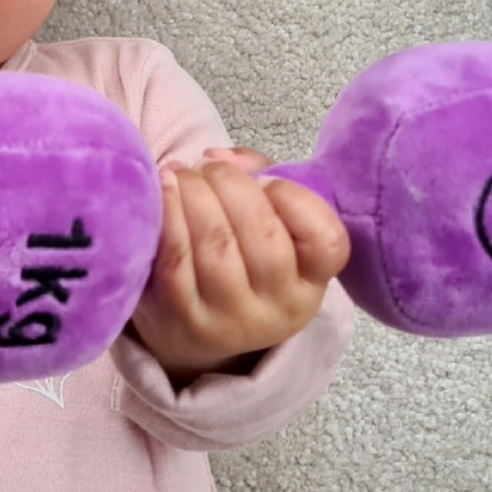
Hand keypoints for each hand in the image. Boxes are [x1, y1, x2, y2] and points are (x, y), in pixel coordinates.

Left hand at [127, 147, 350, 386]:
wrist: (194, 335)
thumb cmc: (238, 263)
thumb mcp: (268, 228)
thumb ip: (259, 178)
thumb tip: (223, 157)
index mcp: (311, 283)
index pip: (328, 242)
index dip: (297, 199)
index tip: (268, 181)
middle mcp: (279, 308)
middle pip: (263, 235)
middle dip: (231, 185)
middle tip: (209, 167)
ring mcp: (231, 319)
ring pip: (217, 244)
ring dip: (195, 195)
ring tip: (182, 175)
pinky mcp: (185, 319)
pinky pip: (176, 259)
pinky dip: (168, 217)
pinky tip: (163, 191)